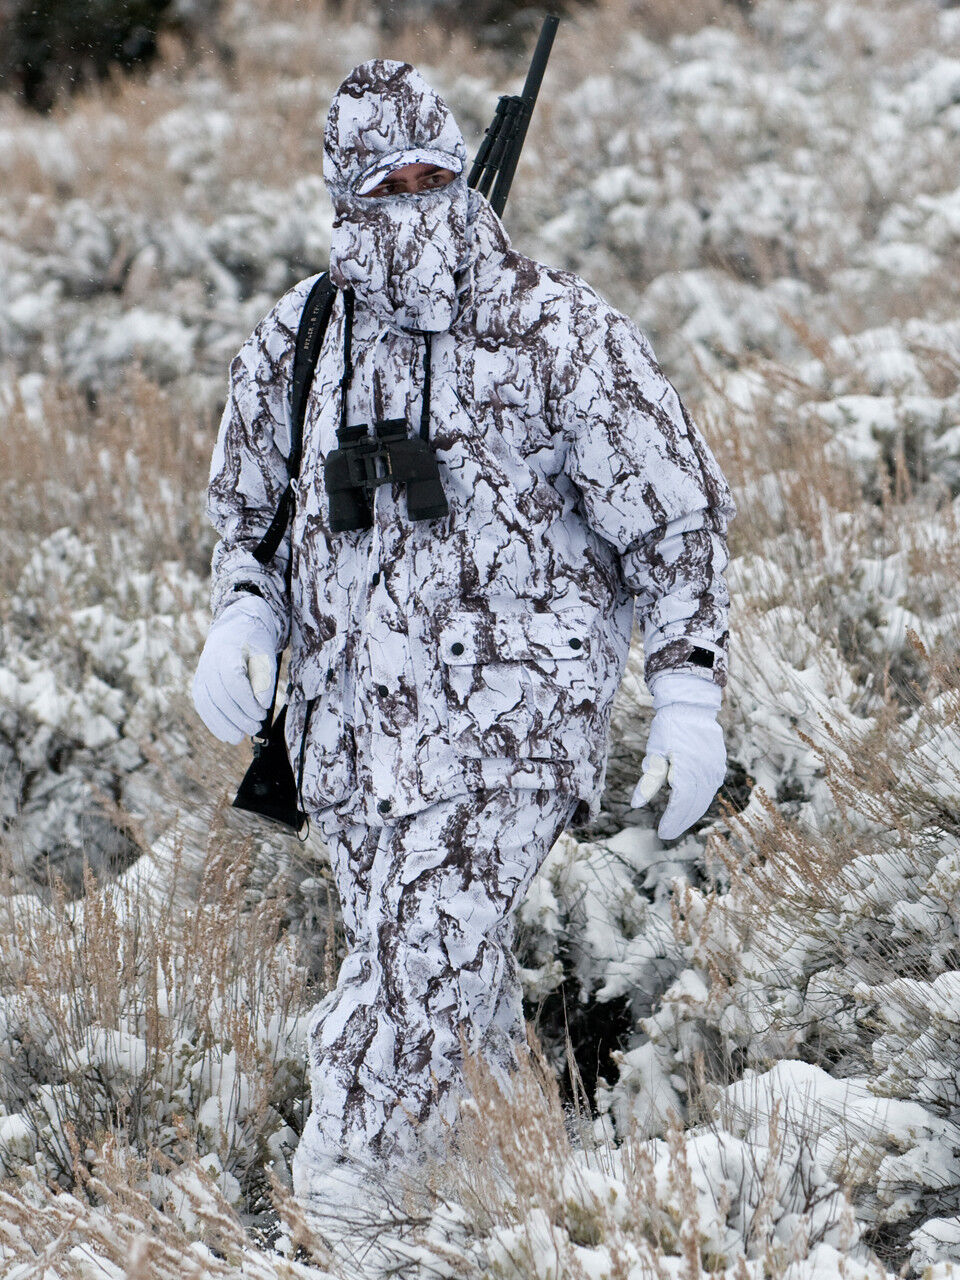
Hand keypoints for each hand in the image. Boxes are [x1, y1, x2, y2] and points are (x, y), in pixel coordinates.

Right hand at [192, 593, 280, 743]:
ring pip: (208, 704)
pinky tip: (227, 735)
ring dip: (224, 724)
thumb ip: (265, 678)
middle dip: (239, 716)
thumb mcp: (265, 655)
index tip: (263, 712)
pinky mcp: (199, 684)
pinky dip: (214, 723)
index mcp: (227, 651)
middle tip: (256, 727)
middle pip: (221, 696)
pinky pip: (203, 706)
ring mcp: (201, 674)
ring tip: (241, 737)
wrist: (234, 628)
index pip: (234, 681)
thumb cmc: (254, 643)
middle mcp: (209, 663)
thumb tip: (262, 705)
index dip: (248, 701)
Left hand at [631, 671, 725, 839]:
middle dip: (681, 822)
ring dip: (691, 814)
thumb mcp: (654, 753)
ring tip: (678, 824)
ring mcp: (715, 769)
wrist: (691, 705)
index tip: (661, 833)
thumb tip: (635, 805)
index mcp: (688, 770)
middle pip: (694, 806)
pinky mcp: (719, 765)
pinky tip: (691, 807)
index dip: (672, 821)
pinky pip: (710, 788)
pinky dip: (700, 800)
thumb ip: (648, 781)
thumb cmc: (668, 728)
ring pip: (704, 799)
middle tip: (667, 834)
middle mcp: (705, 773)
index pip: (680, 804)